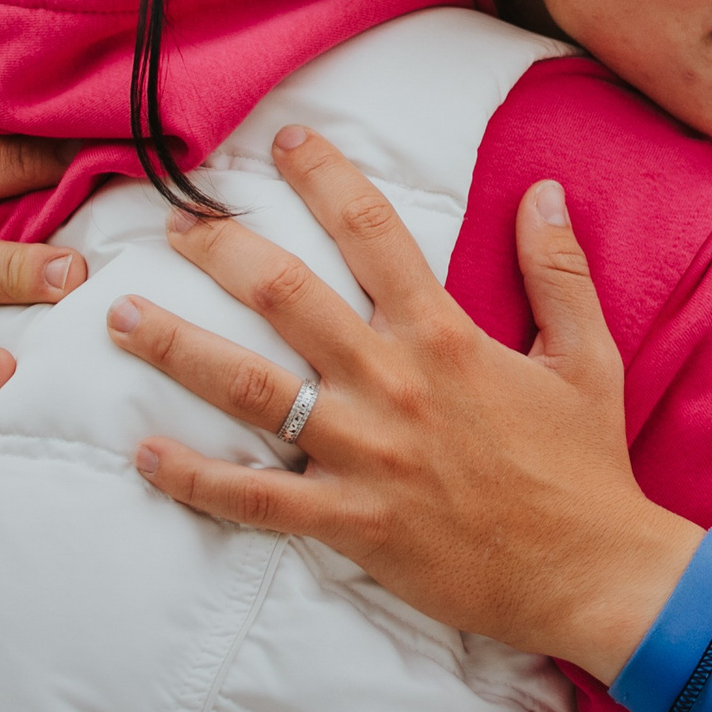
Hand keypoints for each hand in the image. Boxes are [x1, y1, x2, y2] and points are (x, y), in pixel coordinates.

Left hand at [106, 127, 703, 682]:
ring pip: (250, 389)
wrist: (591, 572)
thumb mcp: (587, 355)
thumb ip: (558, 268)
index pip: (373, 232)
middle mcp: (392, 383)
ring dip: (178, 346)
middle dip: (221, 249)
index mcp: (445, 336)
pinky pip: (253, 499)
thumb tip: (544, 188)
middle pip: (286, 295)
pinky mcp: (349, 523)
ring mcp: (364, 455)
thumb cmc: (586, 465)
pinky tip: (143, 453)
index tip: (286, 140)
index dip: (326, 176)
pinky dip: (193, 478)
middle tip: (174, 222)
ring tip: (120, 315)